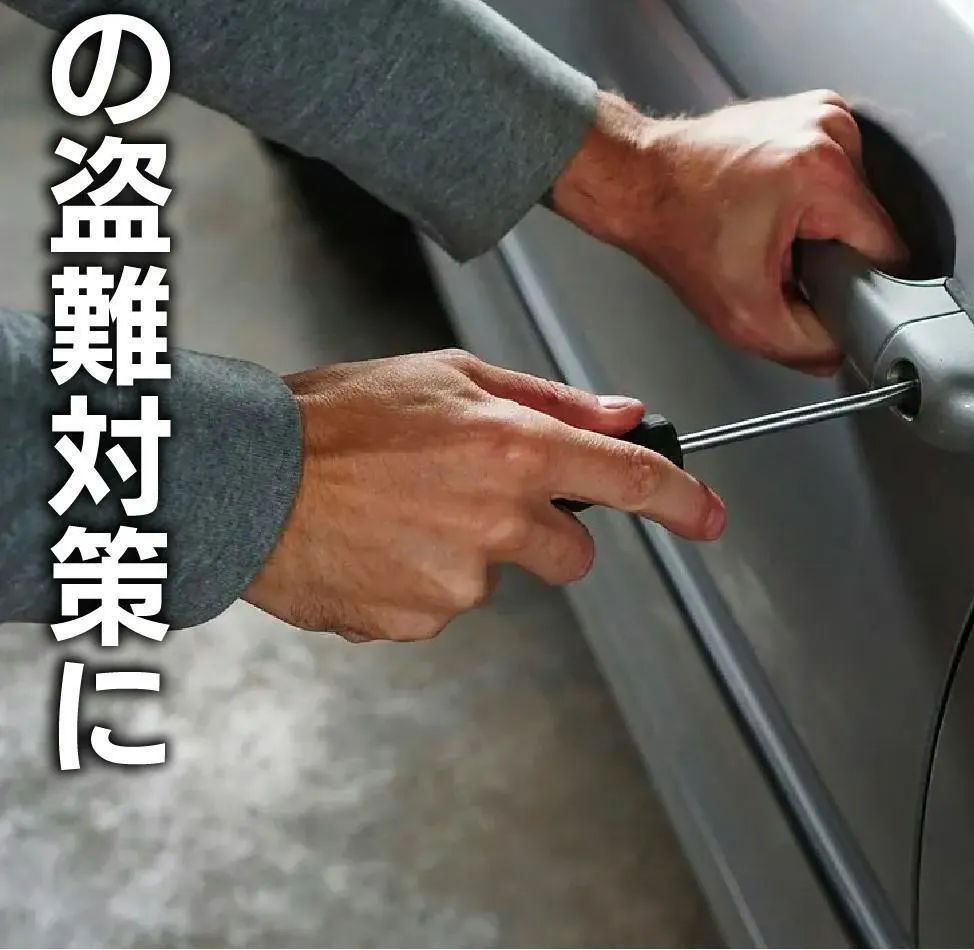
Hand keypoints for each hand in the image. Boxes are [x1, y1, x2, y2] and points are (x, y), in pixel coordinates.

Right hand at [245, 349, 725, 642]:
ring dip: (467, 552)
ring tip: (399, 510)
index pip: (629, 482)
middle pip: (572, 553)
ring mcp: (459, 580)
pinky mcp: (419, 621)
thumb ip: (549, 400)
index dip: (682, 502)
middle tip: (474, 496)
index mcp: (513, 448)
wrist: (241, 480)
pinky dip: (419, 581)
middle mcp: (497, 518)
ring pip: (498, 578)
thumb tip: (623, 416)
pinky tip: (377, 544)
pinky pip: (443, 606)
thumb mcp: (449, 375)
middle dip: (543, 533)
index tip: (708, 516)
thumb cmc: (335, 417)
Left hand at [550, 89, 908, 375]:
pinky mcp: (813, 110)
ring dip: (828, 223)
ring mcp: (822, 113)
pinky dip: (818, 196)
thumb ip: (809, 347)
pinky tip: (779, 204)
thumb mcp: (746, 315)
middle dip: (838, 251)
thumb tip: (844, 348)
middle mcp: (830, 131)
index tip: (828, 289)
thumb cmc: (678, 229)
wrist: (640, 181)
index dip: (864, 283)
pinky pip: (841, 173)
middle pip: (872, 223)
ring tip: (778, 228)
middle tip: (787, 259)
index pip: (890, 248)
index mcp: (822, 174)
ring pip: (859, 199)